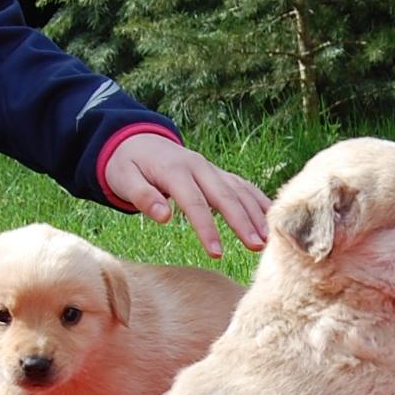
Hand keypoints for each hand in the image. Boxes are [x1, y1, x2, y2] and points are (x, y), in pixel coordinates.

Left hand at [103, 133, 269, 257]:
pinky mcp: (218, 174)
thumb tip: (163, 216)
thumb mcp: (124, 179)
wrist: (137, 141)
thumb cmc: (127, 166)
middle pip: (224, 196)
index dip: (207, 228)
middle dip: (242, 222)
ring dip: (255, 214)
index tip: (216, 253)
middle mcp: (199, 167)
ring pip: (238, 191)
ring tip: (267, 240)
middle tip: (256, 247)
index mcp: (175, 170)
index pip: (194, 203)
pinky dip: (258, 201)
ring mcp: (211, 169)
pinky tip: (271, 220)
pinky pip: (242, 186)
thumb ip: (141, 197)